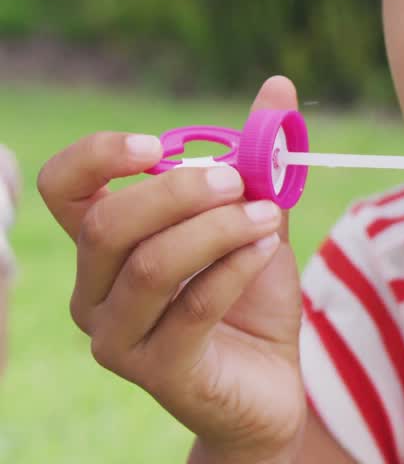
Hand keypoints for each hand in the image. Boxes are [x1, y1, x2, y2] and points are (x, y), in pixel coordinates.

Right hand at [38, 76, 306, 463]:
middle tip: (238, 180)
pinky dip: (235, 269)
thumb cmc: (250, 295)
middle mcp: (95, 290)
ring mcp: (118, 336)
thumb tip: (278, 86)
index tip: (153, 145)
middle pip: (107, 224)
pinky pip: (191, 309)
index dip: (96, 157)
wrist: (271, 380)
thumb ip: (258, 160)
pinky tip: (266, 250)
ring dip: (216, 230)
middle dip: (178, 192)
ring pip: (150, 266)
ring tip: (265, 217)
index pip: (62, 188)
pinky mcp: (159, 371)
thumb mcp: (255, 217)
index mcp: (106, 244)